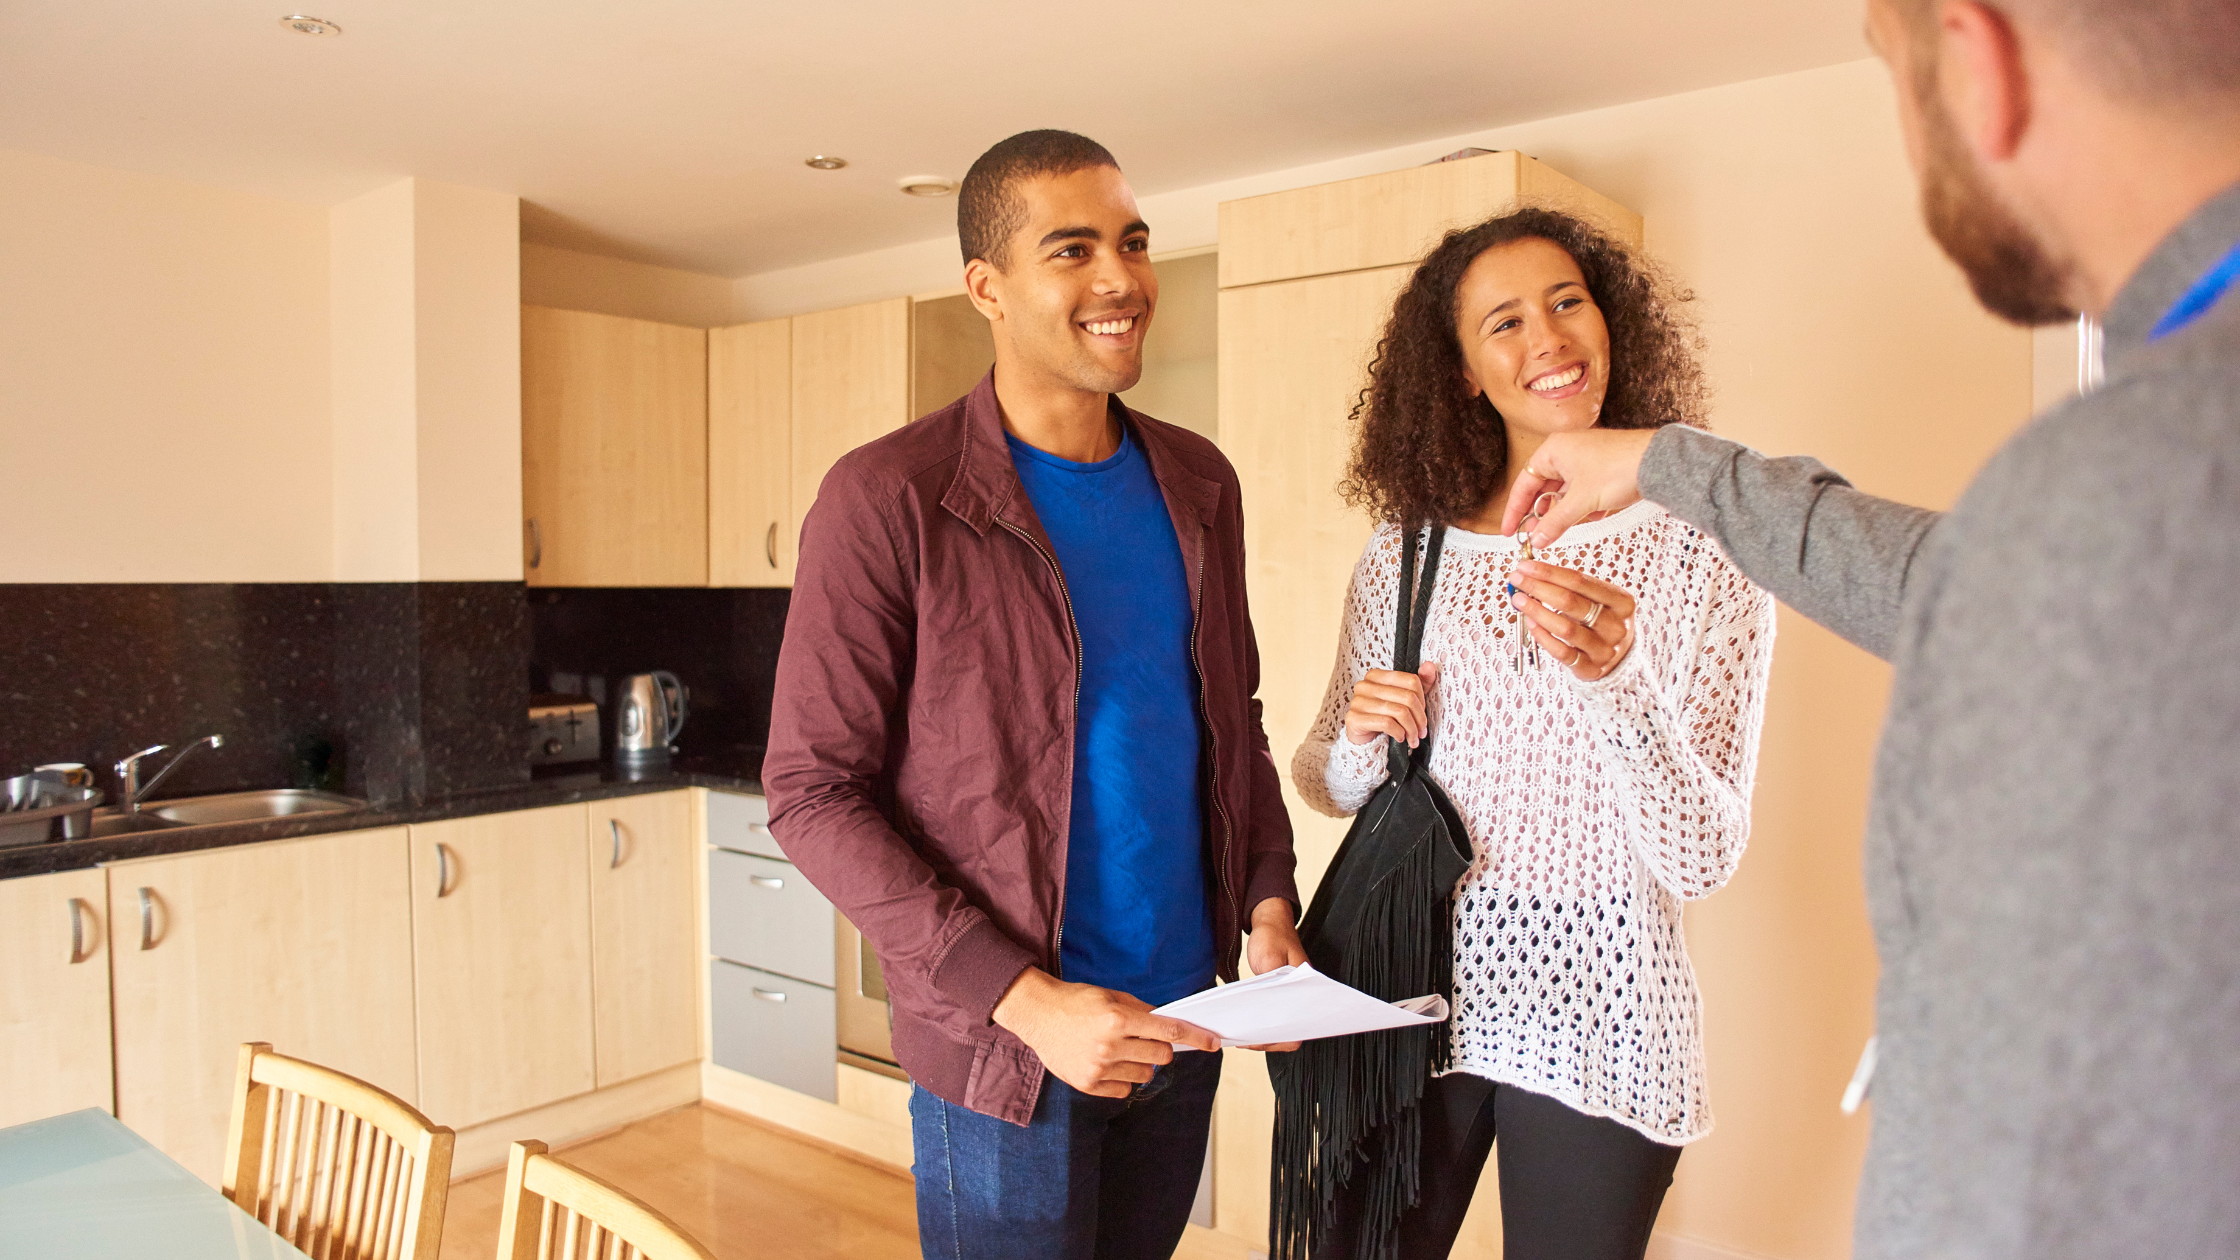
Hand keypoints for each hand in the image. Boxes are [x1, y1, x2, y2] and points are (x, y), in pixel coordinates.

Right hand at [993, 968, 1218, 1098]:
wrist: (1038, 1014)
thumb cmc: (1077, 1001)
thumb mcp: (1112, 996)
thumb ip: (1142, 1011)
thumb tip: (1169, 1025)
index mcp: (1118, 1019)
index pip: (1168, 1032)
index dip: (1195, 1038)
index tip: (1213, 1043)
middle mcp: (1110, 1046)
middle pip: (1161, 1057)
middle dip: (1160, 1048)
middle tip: (1144, 1039)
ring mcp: (1098, 1068)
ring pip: (1145, 1075)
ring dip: (1141, 1064)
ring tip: (1119, 1050)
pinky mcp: (1088, 1084)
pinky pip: (1125, 1089)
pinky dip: (1123, 1078)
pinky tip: (1107, 1063)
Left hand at [1243, 897, 1308, 1052]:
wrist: (1270, 921)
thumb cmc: (1273, 935)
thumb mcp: (1270, 956)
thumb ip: (1271, 982)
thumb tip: (1266, 1009)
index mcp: (1306, 989)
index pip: (1300, 1027)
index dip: (1282, 1039)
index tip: (1259, 1039)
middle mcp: (1299, 997)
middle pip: (1288, 1033)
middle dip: (1267, 1040)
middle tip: (1244, 1039)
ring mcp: (1287, 998)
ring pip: (1277, 1027)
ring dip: (1260, 1034)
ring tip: (1238, 1034)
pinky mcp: (1276, 996)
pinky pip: (1268, 1016)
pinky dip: (1256, 1022)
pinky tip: (1241, 1023)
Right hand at [1343, 662, 1440, 747]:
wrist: (1363, 739)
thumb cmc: (1383, 716)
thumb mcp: (1403, 699)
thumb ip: (1419, 683)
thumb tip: (1429, 666)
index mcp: (1377, 675)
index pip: (1411, 681)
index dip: (1422, 700)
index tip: (1422, 713)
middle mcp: (1365, 685)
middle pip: (1408, 697)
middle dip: (1419, 718)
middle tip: (1422, 731)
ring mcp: (1358, 701)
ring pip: (1399, 712)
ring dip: (1411, 729)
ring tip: (1413, 737)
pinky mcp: (1355, 718)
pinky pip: (1387, 723)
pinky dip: (1399, 733)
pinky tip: (1400, 737)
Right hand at [1500, 429, 1657, 545]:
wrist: (1658, 461)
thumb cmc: (1619, 468)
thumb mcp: (1581, 502)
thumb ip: (1554, 522)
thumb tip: (1537, 539)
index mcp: (1553, 450)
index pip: (1523, 484)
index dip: (1515, 511)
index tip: (1509, 532)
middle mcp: (1566, 451)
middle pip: (1543, 488)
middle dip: (1539, 515)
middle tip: (1533, 537)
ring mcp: (1585, 459)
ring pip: (1564, 492)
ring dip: (1561, 513)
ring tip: (1557, 533)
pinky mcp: (1602, 469)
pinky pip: (1583, 491)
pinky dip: (1582, 506)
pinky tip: (1588, 518)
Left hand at [1509, 561, 1637, 680]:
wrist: (1620, 658)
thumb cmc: (1602, 622)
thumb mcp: (1598, 600)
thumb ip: (1571, 588)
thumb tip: (1532, 574)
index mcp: (1621, 601)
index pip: (1579, 581)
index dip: (1549, 572)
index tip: (1526, 566)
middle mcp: (1615, 625)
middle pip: (1571, 602)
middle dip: (1538, 588)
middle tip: (1517, 579)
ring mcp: (1604, 649)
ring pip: (1565, 628)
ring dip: (1537, 611)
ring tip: (1519, 600)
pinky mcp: (1590, 668)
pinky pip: (1562, 652)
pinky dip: (1543, 637)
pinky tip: (1531, 623)